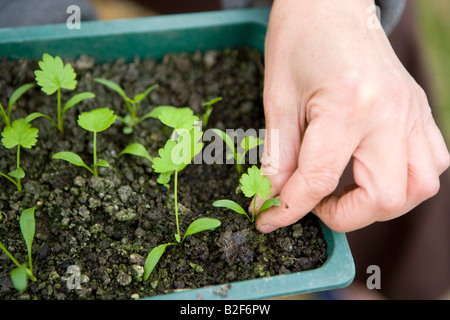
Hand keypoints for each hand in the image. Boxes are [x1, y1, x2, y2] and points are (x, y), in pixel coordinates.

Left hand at [255, 0, 449, 232]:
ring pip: (418, 187)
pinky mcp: (419, 110)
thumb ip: (279, 156)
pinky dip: (404, 181)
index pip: (317, 180)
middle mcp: (390, 113)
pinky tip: (373, 171)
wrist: (331, 2)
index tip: (268, 220)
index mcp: (348, 106)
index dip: (288, 210)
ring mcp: (412, 112)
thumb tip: (273, 199)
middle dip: (342, 216)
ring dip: (379, 204)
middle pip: (383, 198)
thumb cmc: (299, 39)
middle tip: (313, 204)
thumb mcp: (278, 98)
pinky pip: (431, 163)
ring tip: (344, 192)